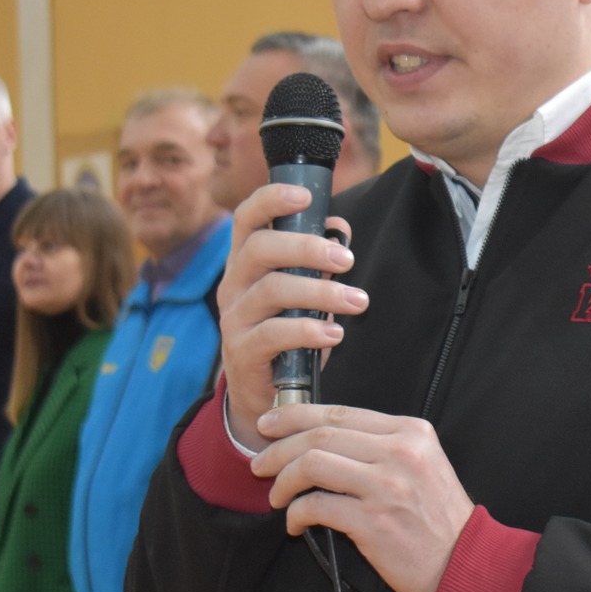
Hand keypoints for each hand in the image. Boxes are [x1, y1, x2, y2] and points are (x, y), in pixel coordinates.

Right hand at [219, 185, 364, 449]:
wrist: (264, 394)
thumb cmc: (287, 332)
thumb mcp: (302, 292)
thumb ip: (317, 261)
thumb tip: (339, 227)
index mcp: (246, 261)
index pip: (246, 218)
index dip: (271, 200)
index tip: (305, 196)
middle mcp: (233, 283)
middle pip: (261, 249)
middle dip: (307, 248)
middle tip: (347, 261)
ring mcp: (234, 317)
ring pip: (272, 290)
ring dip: (321, 293)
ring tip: (357, 302)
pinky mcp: (241, 351)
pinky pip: (273, 334)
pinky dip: (308, 331)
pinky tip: (335, 334)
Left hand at [251, 404, 475, 591]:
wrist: (464, 561)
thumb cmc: (439, 518)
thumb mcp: (423, 464)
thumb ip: (382, 445)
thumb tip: (322, 439)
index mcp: (411, 432)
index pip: (340, 413)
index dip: (296, 416)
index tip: (271, 425)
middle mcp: (400, 452)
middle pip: (320, 435)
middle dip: (278, 448)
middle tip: (260, 462)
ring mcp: (386, 486)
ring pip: (311, 464)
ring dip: (283, 480)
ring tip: (276, 495)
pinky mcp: (373, 521)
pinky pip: (315, 506)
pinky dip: (296, 513)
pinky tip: (295, 522)